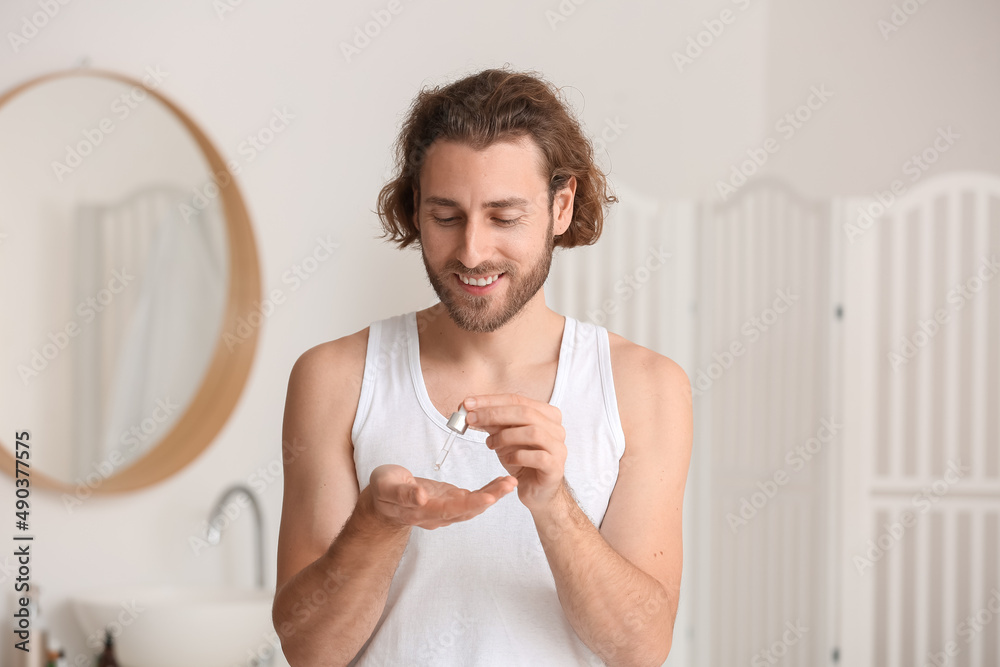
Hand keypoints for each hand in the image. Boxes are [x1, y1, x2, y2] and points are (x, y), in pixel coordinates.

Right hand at [366, 464, 516, 529]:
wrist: (383, 501)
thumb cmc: (383, 490)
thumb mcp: (385, 486)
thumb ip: (402, 493)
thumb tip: (421, 497)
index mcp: (422, 510)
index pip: (450, 510)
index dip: (470, 505)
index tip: (489, 498)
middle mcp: (438, 515)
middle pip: (468, 510)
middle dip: (490, 498)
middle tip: (509, 484)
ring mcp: (445, 510)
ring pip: (473, 506)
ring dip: (493, 495)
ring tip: (510, 482)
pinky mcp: (450, 501)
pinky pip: (473, 499)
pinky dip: (488, 491)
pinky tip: (501, 482)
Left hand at [463, 394, 566, 512]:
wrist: (537, 490)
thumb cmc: (522, 460)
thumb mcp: (503, 437)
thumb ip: (491, 422)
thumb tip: (470, 409)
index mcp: (546, 414)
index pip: (517, 399)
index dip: (491, 400)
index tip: (467, 404)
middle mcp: (556, 428)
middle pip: (525, 412)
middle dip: (494, 414)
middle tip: (471, 419)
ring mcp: (559, 447)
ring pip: (533, 432)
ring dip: (505, 436)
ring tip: (490, 444)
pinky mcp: (556, 467)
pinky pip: (537, 457)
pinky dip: (517, 456)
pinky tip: (507, 460)